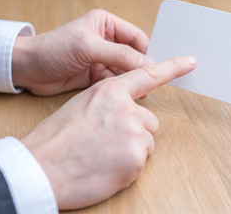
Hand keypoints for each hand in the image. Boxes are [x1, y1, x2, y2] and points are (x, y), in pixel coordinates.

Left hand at [12, 9, 152, 95]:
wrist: (27, 69)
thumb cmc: (53, 49)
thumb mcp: (88, 47)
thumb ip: (119, 54)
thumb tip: (147, 64)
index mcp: (106, 24)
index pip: (137, 37)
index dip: (148, 52)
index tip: (159, 68)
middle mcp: (106, 40)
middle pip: (133, 55)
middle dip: (141, 69)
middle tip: (154, 83)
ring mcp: (100, 59)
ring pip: (125, 70)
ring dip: (131, 81)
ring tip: (142, 93)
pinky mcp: (94, 75)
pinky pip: (114, 81)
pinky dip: (120, 88)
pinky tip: (127, 96)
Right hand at [21, 56, 196, 209]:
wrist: (40, 168)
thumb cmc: (56, 138)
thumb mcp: (81, 106)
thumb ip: (109, 102)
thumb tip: (127, 109)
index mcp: (110, 91)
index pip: (147, 75)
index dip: (171, 67)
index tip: (189, 62)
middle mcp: (127, 109)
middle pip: (148, 120)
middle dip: (135, 131)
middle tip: (107, 142)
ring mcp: (134, 133)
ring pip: (146, 142)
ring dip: (131, 150)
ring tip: (103, 155)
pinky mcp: (137, 158)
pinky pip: (140, 162)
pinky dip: (127, 167)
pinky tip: (106, 168)